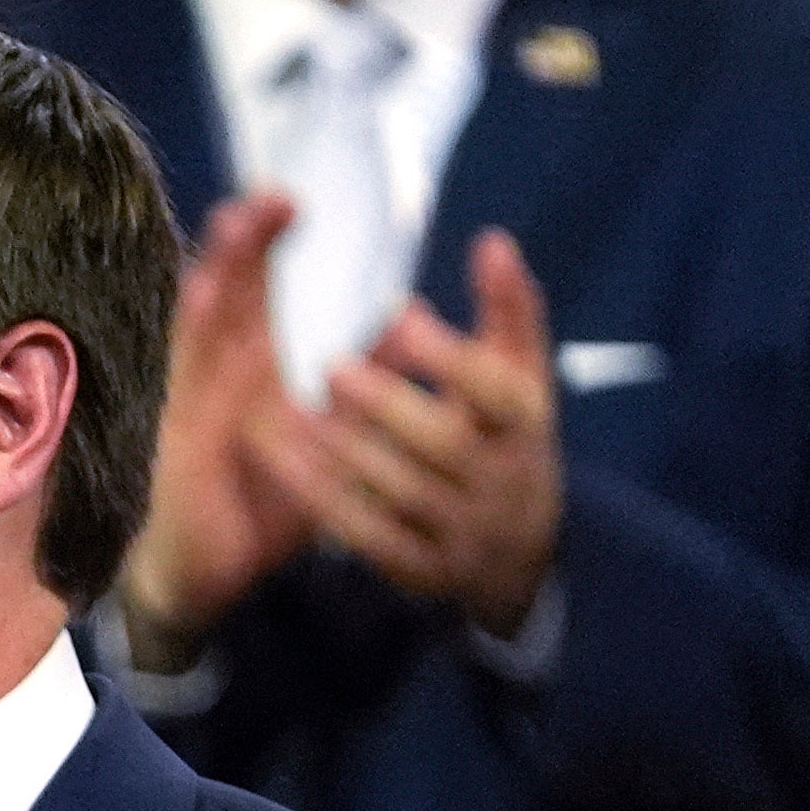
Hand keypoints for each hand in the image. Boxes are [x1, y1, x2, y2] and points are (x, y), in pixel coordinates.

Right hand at [117, 191, 317, 666]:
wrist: (207, 577)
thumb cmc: (258, 510)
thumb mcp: (324, 442)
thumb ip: (361, 386)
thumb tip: (405, 330)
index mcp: (244, 371)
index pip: (251, 292)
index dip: (265, 245)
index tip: (292, 202)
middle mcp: (212, 376)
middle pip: (222, 293)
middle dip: (242, 243)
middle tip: (271, 195)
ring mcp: (190, 402)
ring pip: (198, 323)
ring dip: (217, 272)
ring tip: (237, 223)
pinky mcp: (179, 435)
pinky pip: (183, 376)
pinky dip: (191, 333)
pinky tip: (201, 294)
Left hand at [253, 228, 564, 638]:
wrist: (521, 551)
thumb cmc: (508, 437)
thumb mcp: (522, 376)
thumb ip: (508, 310)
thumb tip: (491, 241)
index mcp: (525, 426)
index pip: (496, 391)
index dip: (450, 355)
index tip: (402, 312)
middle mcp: (499, 482)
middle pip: (444, 445)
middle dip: (388, 405)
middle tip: (331, 366)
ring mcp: (461, 532)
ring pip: (400, 493)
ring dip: (344, 452)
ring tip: (292, 411)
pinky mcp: (421, 569)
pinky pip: (367, 536)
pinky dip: (323, 499)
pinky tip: (283, 463)